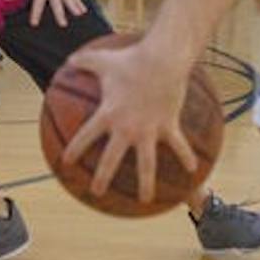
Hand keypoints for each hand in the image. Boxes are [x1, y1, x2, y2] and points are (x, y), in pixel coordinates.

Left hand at [61, 39, 197, 203]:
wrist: (162, 59)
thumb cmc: (131, 59)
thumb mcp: (102, 59)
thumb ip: (83, 60)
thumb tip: (68, 58)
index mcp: (108, 114)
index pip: (85, 136)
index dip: (74, 150)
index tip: (66, 163)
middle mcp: (126, 128)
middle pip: (111, 159)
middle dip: (102, 178)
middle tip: (97, 193)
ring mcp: (149, 130)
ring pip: (146, 164)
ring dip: (145, 183)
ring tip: (146, 200)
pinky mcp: (169, 126)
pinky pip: (178, 146)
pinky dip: (186, 157)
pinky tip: (192, 171)